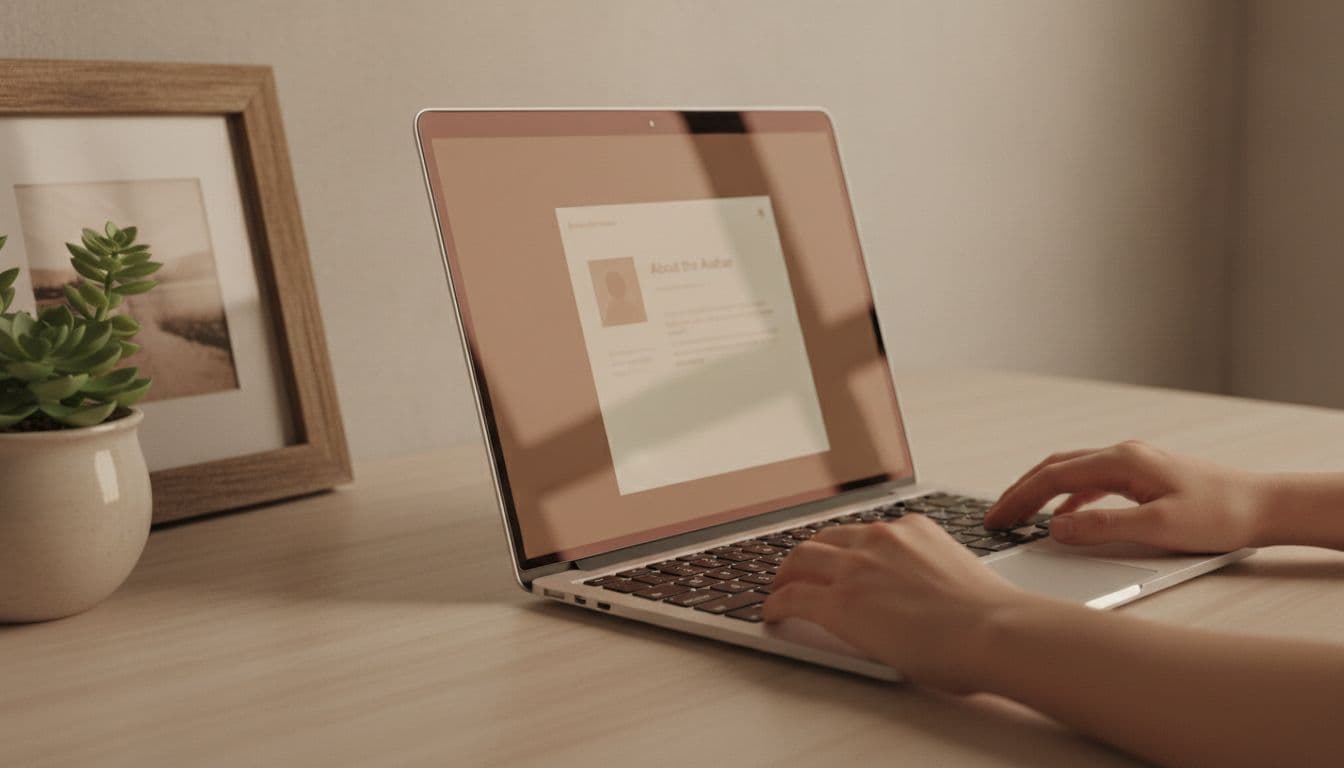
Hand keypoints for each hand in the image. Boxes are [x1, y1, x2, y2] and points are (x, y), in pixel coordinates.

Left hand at [763, 515, 1041, 691]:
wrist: (995, 630)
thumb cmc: (991, 617)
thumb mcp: (958, 574)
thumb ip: (931, 573)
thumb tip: (924, 595)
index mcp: (913, 530)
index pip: (864, 533)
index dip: (843, 547)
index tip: (837, 556)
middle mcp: (880, 538)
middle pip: (825, 539)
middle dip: (806, 555)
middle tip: (796, 571)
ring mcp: (857, 568)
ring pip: (802, 560)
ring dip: (785, 575)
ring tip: (778, 589)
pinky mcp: (841, 602)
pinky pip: (794, 597)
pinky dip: (777, 603)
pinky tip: (772, 613)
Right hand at [984, 441, 1267, 551]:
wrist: (1265, 506)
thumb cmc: (1220, 515)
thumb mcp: (1157, 528)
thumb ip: (1101, 527)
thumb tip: (1055, 529)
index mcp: (1121, 461)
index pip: (1052, 476)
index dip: (1018, 499)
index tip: (996, 519)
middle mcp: (1123, 455)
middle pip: (1055, 468)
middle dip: (1020, 492)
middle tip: (995, 517)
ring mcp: (1133, 463)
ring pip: (1071, 474)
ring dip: (1041, 494)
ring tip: (1019, 517)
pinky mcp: (1143, 477)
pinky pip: (1092, 483)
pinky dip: (1067, 499)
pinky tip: (1063, 519)